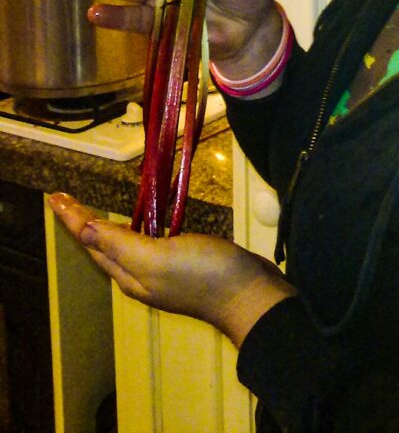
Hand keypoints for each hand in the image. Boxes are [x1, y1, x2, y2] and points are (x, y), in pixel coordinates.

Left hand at [49, 192, 294, 347]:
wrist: (250, 295)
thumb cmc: (203, 274)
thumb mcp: (156, 257)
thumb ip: (120, 244)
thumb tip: (84, 228)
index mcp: (129, 275)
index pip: (92, 242)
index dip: (73, 218)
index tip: (55, 195)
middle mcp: (140, 275)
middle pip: (103, 246)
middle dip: (83, 221)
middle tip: (66, 198)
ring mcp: (164, 271)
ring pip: (125, 245)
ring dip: (108, 225)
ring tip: (95, 207)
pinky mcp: (185, 263)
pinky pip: (149, 242)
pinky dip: (138, 226)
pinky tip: (146, 218)